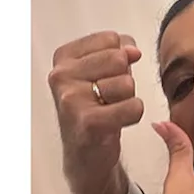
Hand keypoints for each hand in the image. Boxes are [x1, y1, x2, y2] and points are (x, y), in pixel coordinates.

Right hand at [47, 31, 143, 193]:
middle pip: (119, 59)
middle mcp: (61, 75)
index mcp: (64, 57)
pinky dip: (133, 115)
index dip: (119, 59)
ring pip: (127, 82)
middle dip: (123, 78)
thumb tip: (132, 51)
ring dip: (127, 98)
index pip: (112, 39)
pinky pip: (133, 107)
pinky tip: (116, 122)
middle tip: (108, 97)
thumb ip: (120, 49)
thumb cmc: (97, 107)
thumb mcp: (106, 69)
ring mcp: (71, 98)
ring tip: (109, 109)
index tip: (103, 77)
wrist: (86, 154)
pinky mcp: (87, 122)